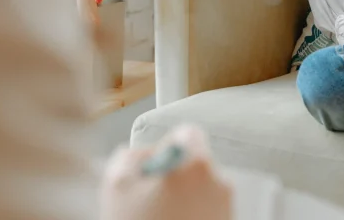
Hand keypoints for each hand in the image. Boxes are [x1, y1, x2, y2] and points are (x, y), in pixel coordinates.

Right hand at [99, 125, 232, 219]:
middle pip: (194, 163)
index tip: (153, 165)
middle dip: (173, 177)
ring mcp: (227, 208)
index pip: (186, 133)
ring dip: (182, 199)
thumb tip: (141, 154)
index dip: (165, 146)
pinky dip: (192, 216)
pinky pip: (207, 211)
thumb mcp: (116, 187)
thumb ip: (129, 157)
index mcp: (194, 164)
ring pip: (200, 190)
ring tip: (160, 219)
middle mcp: (219, 182)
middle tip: (150, 199)